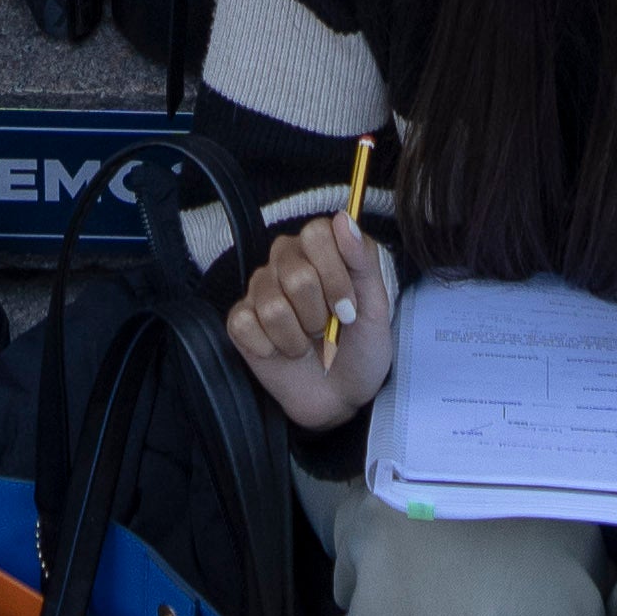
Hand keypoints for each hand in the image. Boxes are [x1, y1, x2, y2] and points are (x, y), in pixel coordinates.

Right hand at [223, 199, 401, 433]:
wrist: (342, 396)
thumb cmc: (360, 346)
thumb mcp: (377, 304)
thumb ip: (363, 259)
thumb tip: (344, 219)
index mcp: (318, 249)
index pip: (316, 233)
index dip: (335, 274)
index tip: (349, 308)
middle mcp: (285, 262)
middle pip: (295, 274)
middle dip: (319, 314)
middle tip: (327, 329)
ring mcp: (259, 291)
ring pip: (272, 307)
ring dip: (298, 338)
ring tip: (307, 343)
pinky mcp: (240, 322)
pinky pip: (245, 326)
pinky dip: (272, 349)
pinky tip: (283, 352)